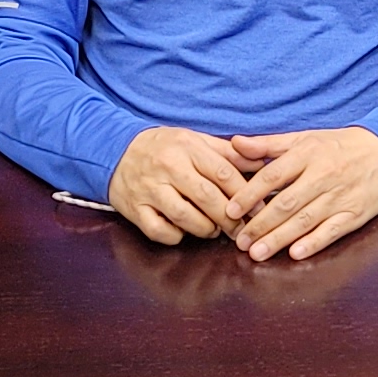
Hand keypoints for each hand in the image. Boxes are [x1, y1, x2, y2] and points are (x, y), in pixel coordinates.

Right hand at [108, 127, 253, 244]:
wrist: (115, 150)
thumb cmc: (164, 147)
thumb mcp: (195, 140)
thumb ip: (228, 153)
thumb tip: (262, 162)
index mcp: (187, 147)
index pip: (224, 173)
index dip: (246, 194)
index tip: (260, 208)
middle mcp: (169, 167)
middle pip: (208, 197)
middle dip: (230, 218)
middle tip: (243, 229)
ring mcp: (150, 189)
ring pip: (186, 217)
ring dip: (206, 229)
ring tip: (214, 230)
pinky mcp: (135, 209)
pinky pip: (160, 231)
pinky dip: (176, 236)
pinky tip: (184, 232)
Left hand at [227, 128, 377, 259]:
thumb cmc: (337, 146)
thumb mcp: (304, 138)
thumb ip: (268, 144)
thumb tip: (234, 144)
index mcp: (307, 154)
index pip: (272, 175)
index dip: (249, 194)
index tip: (230, 210)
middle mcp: (322, 175)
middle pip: (286, 203)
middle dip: (260, 224)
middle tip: (240, 241)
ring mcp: (340, 196)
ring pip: (305, 220)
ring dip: (279, 238)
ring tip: (257, 253)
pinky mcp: (355, 214)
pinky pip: (332, 231)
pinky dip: (314, 243)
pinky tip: (295, 254)